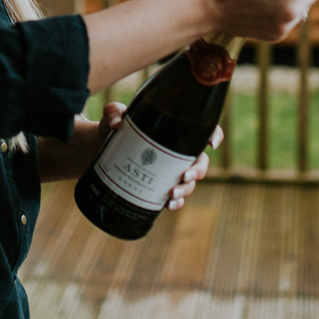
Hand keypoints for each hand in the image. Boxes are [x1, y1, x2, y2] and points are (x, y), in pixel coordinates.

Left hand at [96, 102, 222, 209]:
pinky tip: (168, 205)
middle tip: (184, 176)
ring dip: (185, 190)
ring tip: (171, 194)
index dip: (215, 135)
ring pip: (191, 183)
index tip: (210, 143)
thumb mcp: (114, 114)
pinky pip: (177, 197)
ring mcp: (172, 170)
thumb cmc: (115, 126)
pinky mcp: (162, 185)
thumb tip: (117, 123)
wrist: (103, 147)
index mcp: (176, 129)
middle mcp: (179, 151)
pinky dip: (176, 203)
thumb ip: (114, 113)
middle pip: (201, 162)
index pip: (205, 130)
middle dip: (197, 172)